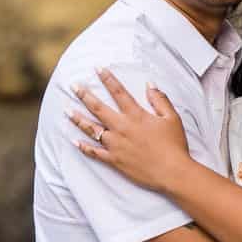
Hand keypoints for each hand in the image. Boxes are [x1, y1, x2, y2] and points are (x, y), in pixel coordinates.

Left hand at [68, 67, 194, 192]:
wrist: (172, 172)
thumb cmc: (174, 145)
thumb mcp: (171, 118)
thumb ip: (159, 99)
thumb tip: (150, 84)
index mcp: (135, 115)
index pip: (118, 92)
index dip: (107, 79)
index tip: (97, 69)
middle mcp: (122, 128)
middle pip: (98, 108)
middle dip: (84, 95)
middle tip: (73, 86)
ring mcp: (115, 145)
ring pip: (91, 129)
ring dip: (78, 119)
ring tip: (67, 110)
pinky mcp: (114, 160)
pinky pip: (95, 153)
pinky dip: (84, 147)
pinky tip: (74, 141)